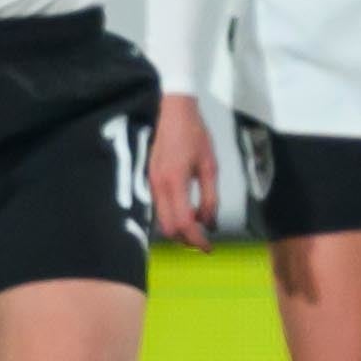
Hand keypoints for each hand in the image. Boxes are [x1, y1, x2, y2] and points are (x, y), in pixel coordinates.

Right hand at [148, 93, 219, 249]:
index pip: (184, 223)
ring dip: (179, 229)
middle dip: (186, 239)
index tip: (209, 247)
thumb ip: (210, 197)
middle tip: (204, 241)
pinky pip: (159, 208)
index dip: (197, 240)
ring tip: (198, 227)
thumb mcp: (210, 166)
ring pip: (161, 220)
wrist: (173, 112)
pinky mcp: (149, 180)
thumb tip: (210, 223)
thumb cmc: (195, 135)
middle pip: (168, 228)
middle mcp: (158, 186)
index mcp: (175, 181)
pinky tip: (187, 212)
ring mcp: (151, 183)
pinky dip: (172, 217)